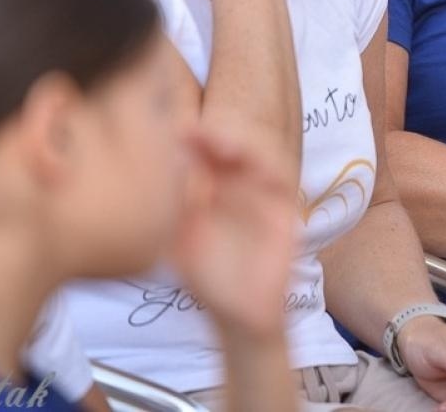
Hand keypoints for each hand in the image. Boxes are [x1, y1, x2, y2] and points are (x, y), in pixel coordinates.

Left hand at [169, 124, 298, 342]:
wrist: (239, 315)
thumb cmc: (207, 279)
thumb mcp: (181, 243)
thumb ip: (175, 211)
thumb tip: (162, 173)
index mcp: (209, 188)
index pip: (202, 153)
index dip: (190, 139)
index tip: (172, 131)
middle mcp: (236, 186)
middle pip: (230, 146)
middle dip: (214, 134)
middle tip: (193, 131)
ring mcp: (261, 196)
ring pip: (258, 154)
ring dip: (242, 144)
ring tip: (221, 144)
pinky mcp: (283, 210)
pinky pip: (280, 179)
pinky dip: (269, 166)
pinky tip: (252, 166)